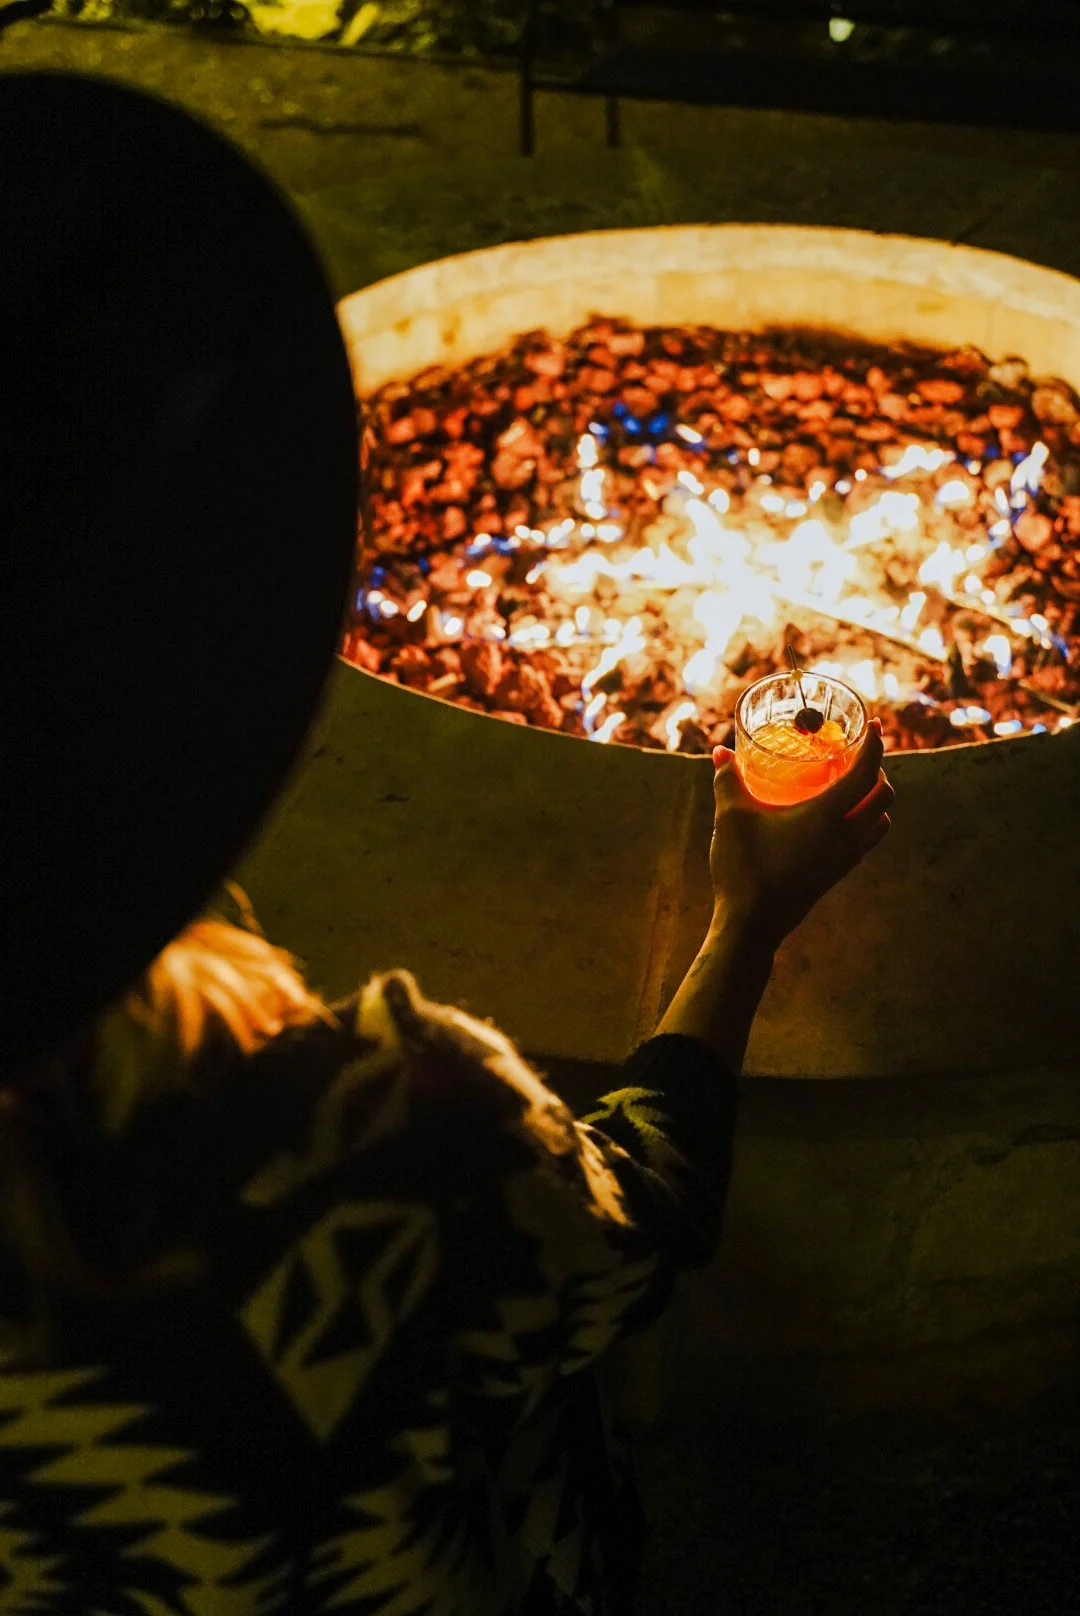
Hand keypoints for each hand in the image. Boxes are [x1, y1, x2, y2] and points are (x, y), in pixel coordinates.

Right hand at [708, 719, 892, 951]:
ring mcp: (844, 859)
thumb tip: (720, 753)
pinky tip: (837, 821)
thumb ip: (728, 780)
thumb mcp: (730, 817)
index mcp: (828, 816)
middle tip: (857, 757)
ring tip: (854, 787)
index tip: (873, 727)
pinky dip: (865, 822)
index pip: (865, 772)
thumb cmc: (743, 868)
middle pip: (883, 797)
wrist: (752, 926)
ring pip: (880, 822)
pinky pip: (866, 842)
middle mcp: (846, 836)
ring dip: (875, 800)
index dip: (873, 746)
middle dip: (878, 772)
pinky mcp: (836, 875)